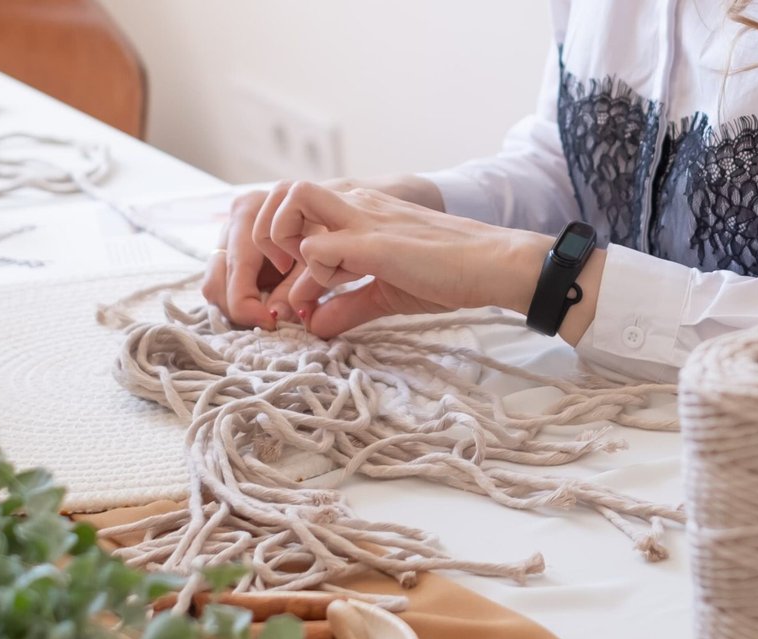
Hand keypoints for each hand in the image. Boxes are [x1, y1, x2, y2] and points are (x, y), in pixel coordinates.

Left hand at [252, 181, 551, 338]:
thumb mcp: (386, 292)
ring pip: (291, 202)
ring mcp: (362, 218)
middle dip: (266, 233)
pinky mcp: (372, 242)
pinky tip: (329, 298)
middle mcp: (355, 203)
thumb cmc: (448, 273)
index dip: (282, 250)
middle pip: (283, 190)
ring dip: (283, 242)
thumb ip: (347, 306)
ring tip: (301, 283)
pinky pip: (317, 249)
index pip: (296, 210)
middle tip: (282, 277)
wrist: (491, 264)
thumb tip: (314, 327)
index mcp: (359, 208)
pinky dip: (312, 278)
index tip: (295, 293)